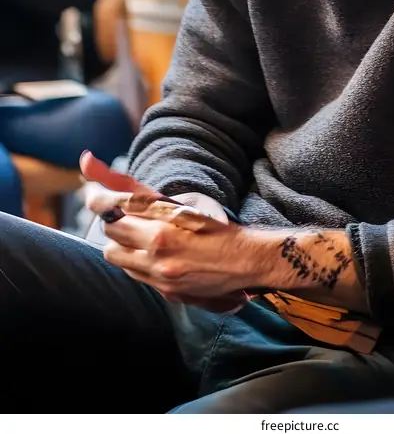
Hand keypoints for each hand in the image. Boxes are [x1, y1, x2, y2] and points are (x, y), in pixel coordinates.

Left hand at [80, 152, 247, 311]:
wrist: (245, 260)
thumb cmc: (215, 225)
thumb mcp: (179, 201)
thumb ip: (134, 188)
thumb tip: (87, 160)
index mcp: (163, 223)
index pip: (111, 208)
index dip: (96, 198)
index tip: (94, 192)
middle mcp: (158, 250)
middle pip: (110, 231)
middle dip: (112, 219)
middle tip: (122, 211)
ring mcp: (160, 275)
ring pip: (115, 255)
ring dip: (121, 242)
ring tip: (139, 234)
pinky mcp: (165, 292)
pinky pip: (133, 274)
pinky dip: (135, 260)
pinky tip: (151, 253)